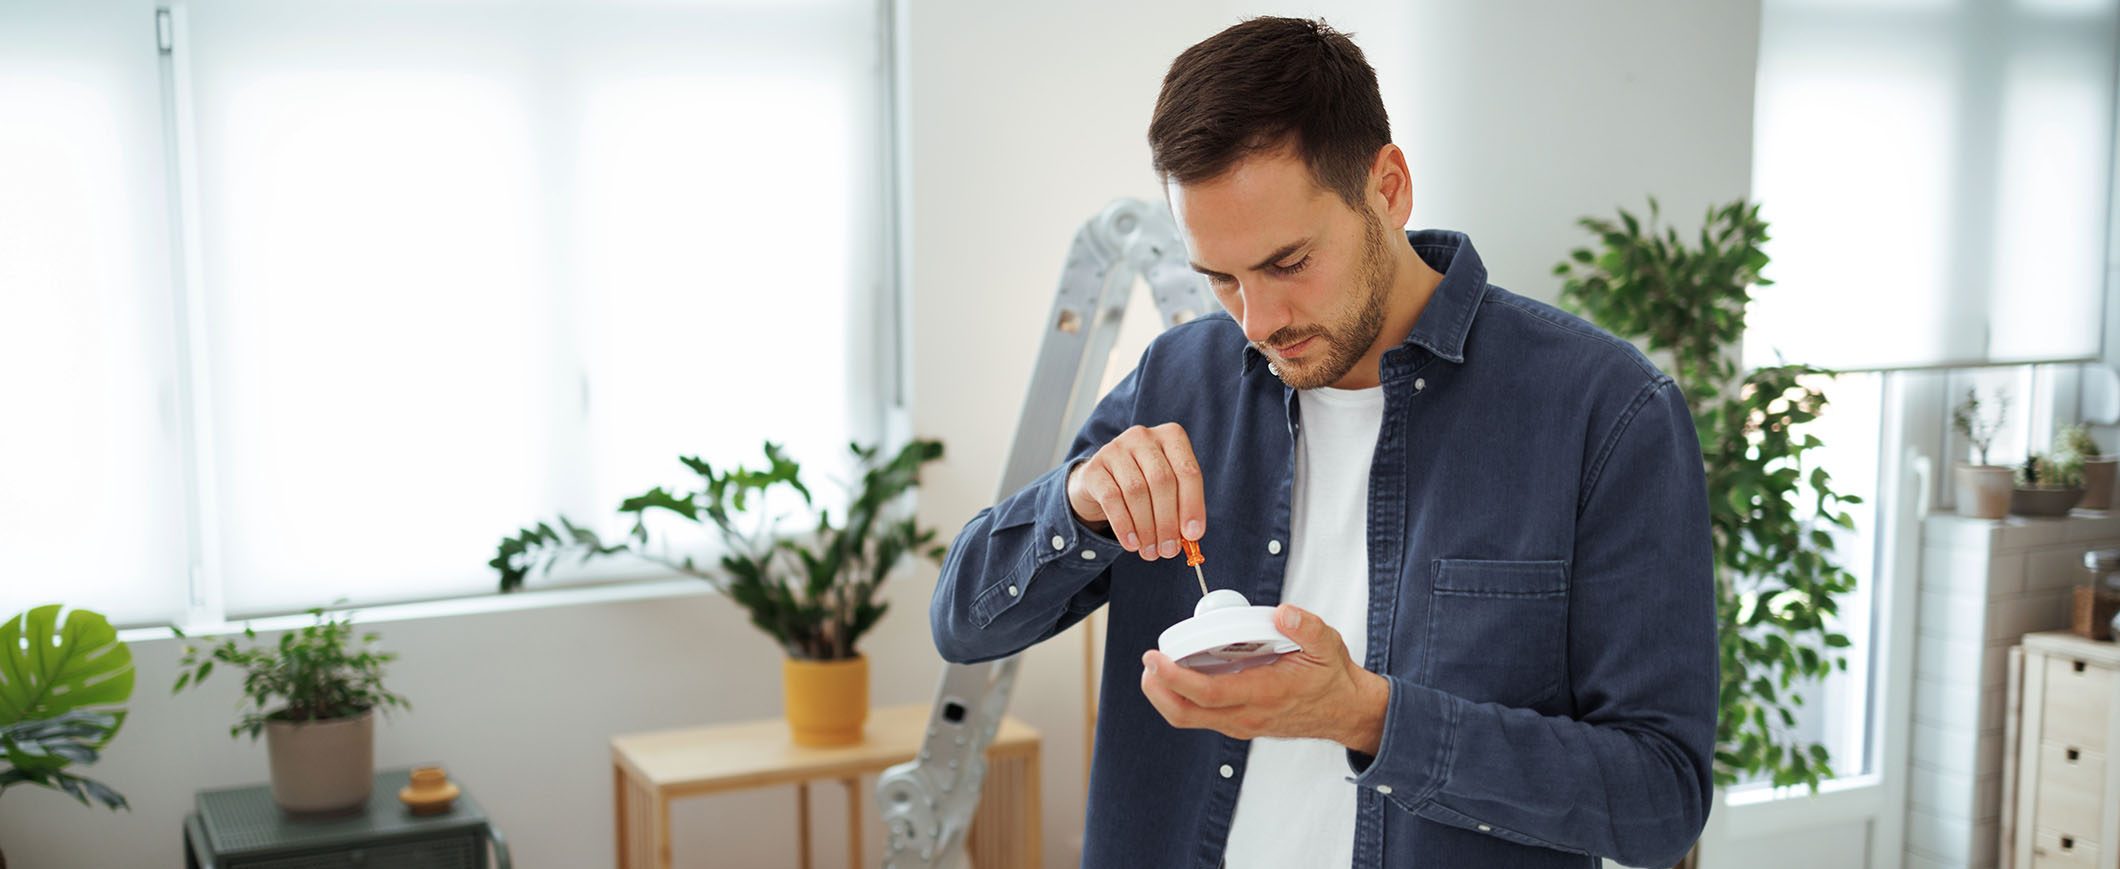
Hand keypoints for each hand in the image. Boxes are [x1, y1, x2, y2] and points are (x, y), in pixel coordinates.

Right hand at [1066, 423, 1203, 561]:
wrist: (1101, 481)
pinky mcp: (1094, 467)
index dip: (1192, 505)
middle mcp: (1143, 437)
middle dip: (1167, 521)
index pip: (1187, 471)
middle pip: (1161, 481)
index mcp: (1170, 437)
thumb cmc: (1145, 485)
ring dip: (1147, 528)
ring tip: (1151, 551)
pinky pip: (1112, 499)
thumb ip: (1181, 508)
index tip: (1193, 535)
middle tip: (1169, 550)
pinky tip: (1132, 544)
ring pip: (1137, 491)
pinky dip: (1124, 525)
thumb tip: (1190, 537)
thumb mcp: (1168, 490)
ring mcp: (1115, 448)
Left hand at [1139, 604, 1389, 753]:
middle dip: (1158, 690)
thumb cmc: (1332, 678)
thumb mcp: (1328, 645)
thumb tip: (1283, 613)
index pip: (1209, 693)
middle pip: (1186, 713)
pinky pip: (1201, 716)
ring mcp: (1241, 723)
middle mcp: (1247, 715)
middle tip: (1148, 663)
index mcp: (1265, 695)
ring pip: (1190, 718)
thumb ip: (1306, 627)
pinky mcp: (1239, 724)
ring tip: (1157, 668)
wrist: (1344, 712)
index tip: (1154, 659)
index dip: (1175, 678)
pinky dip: (1183, 698)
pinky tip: (1180, 675)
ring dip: (1166, 696)